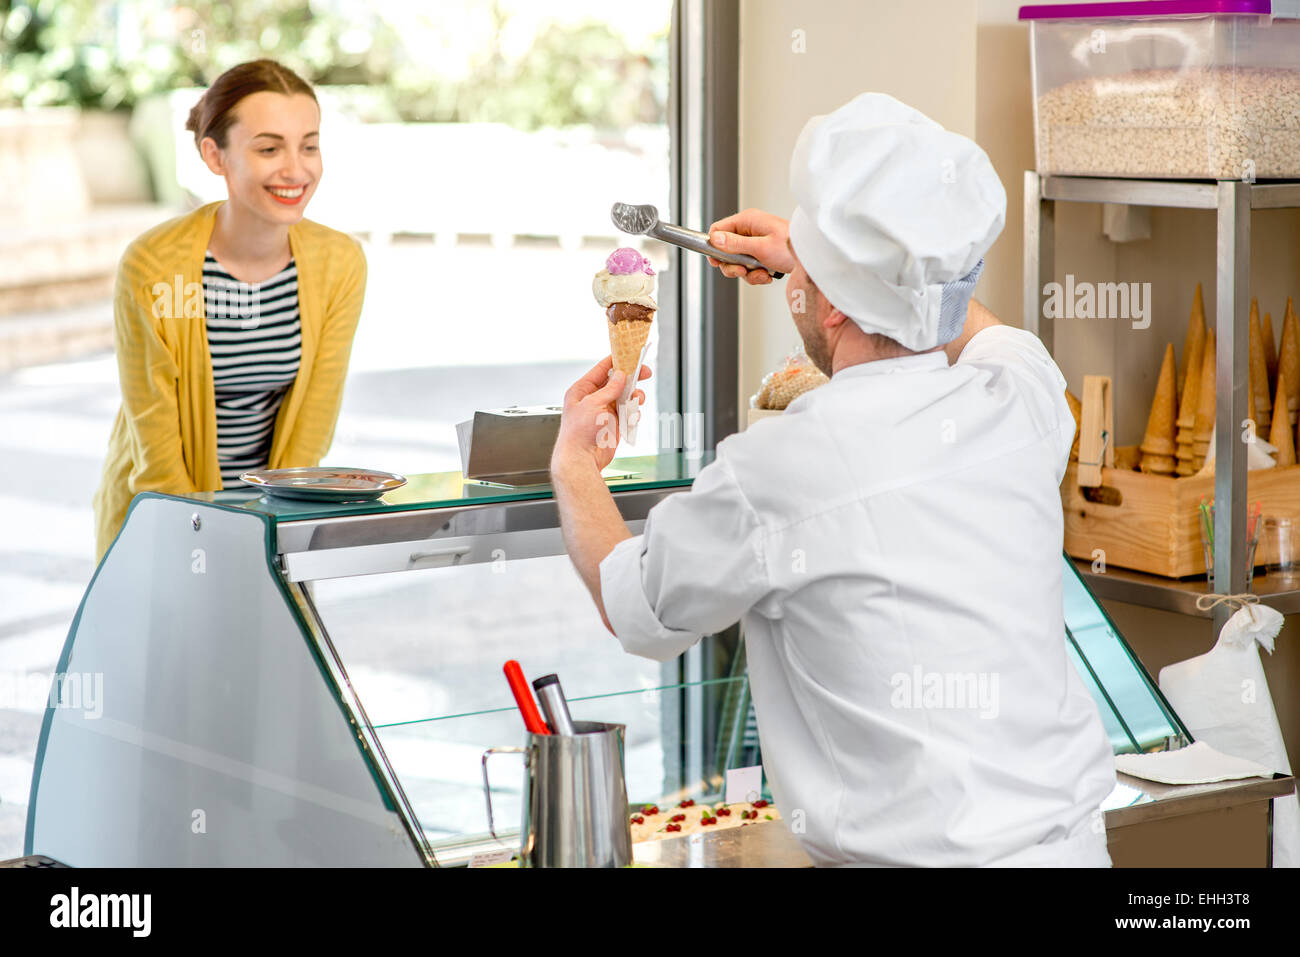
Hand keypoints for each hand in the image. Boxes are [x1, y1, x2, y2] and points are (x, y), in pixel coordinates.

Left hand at [553, 356, 651, 472]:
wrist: (582, 458)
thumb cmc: (579, 433)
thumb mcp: (594, 404)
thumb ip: (609, 389)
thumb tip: (620, 376)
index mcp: (582, 390)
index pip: (601, 369)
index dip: (617, 361)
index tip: (631, 355)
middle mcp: (593, 399)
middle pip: (616, 382)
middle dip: (631, 379)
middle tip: (645, 373)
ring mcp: (604, 411)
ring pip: (625, 397)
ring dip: (634, 397)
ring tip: (638, 400)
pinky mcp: (613, 423)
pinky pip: (628, 412)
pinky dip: (633, 413)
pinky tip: (632, 417)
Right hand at [706, 208, 794, 284]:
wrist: (810, 257)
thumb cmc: (792, 247)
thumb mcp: (761, 247)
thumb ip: (736, 244)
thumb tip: (715, 239)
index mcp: (747, 221)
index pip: (718, 230)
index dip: (714, 246)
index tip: (717, 261)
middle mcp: (749, 230)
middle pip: (725, 250)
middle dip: (733, 265)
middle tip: (742, 270)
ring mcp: (754, 243)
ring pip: (737, 262)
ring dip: (747, 273)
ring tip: (761, 273)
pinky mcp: (760, 254)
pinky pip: (748, 267)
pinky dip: (756, 275)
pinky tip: (767, 274)